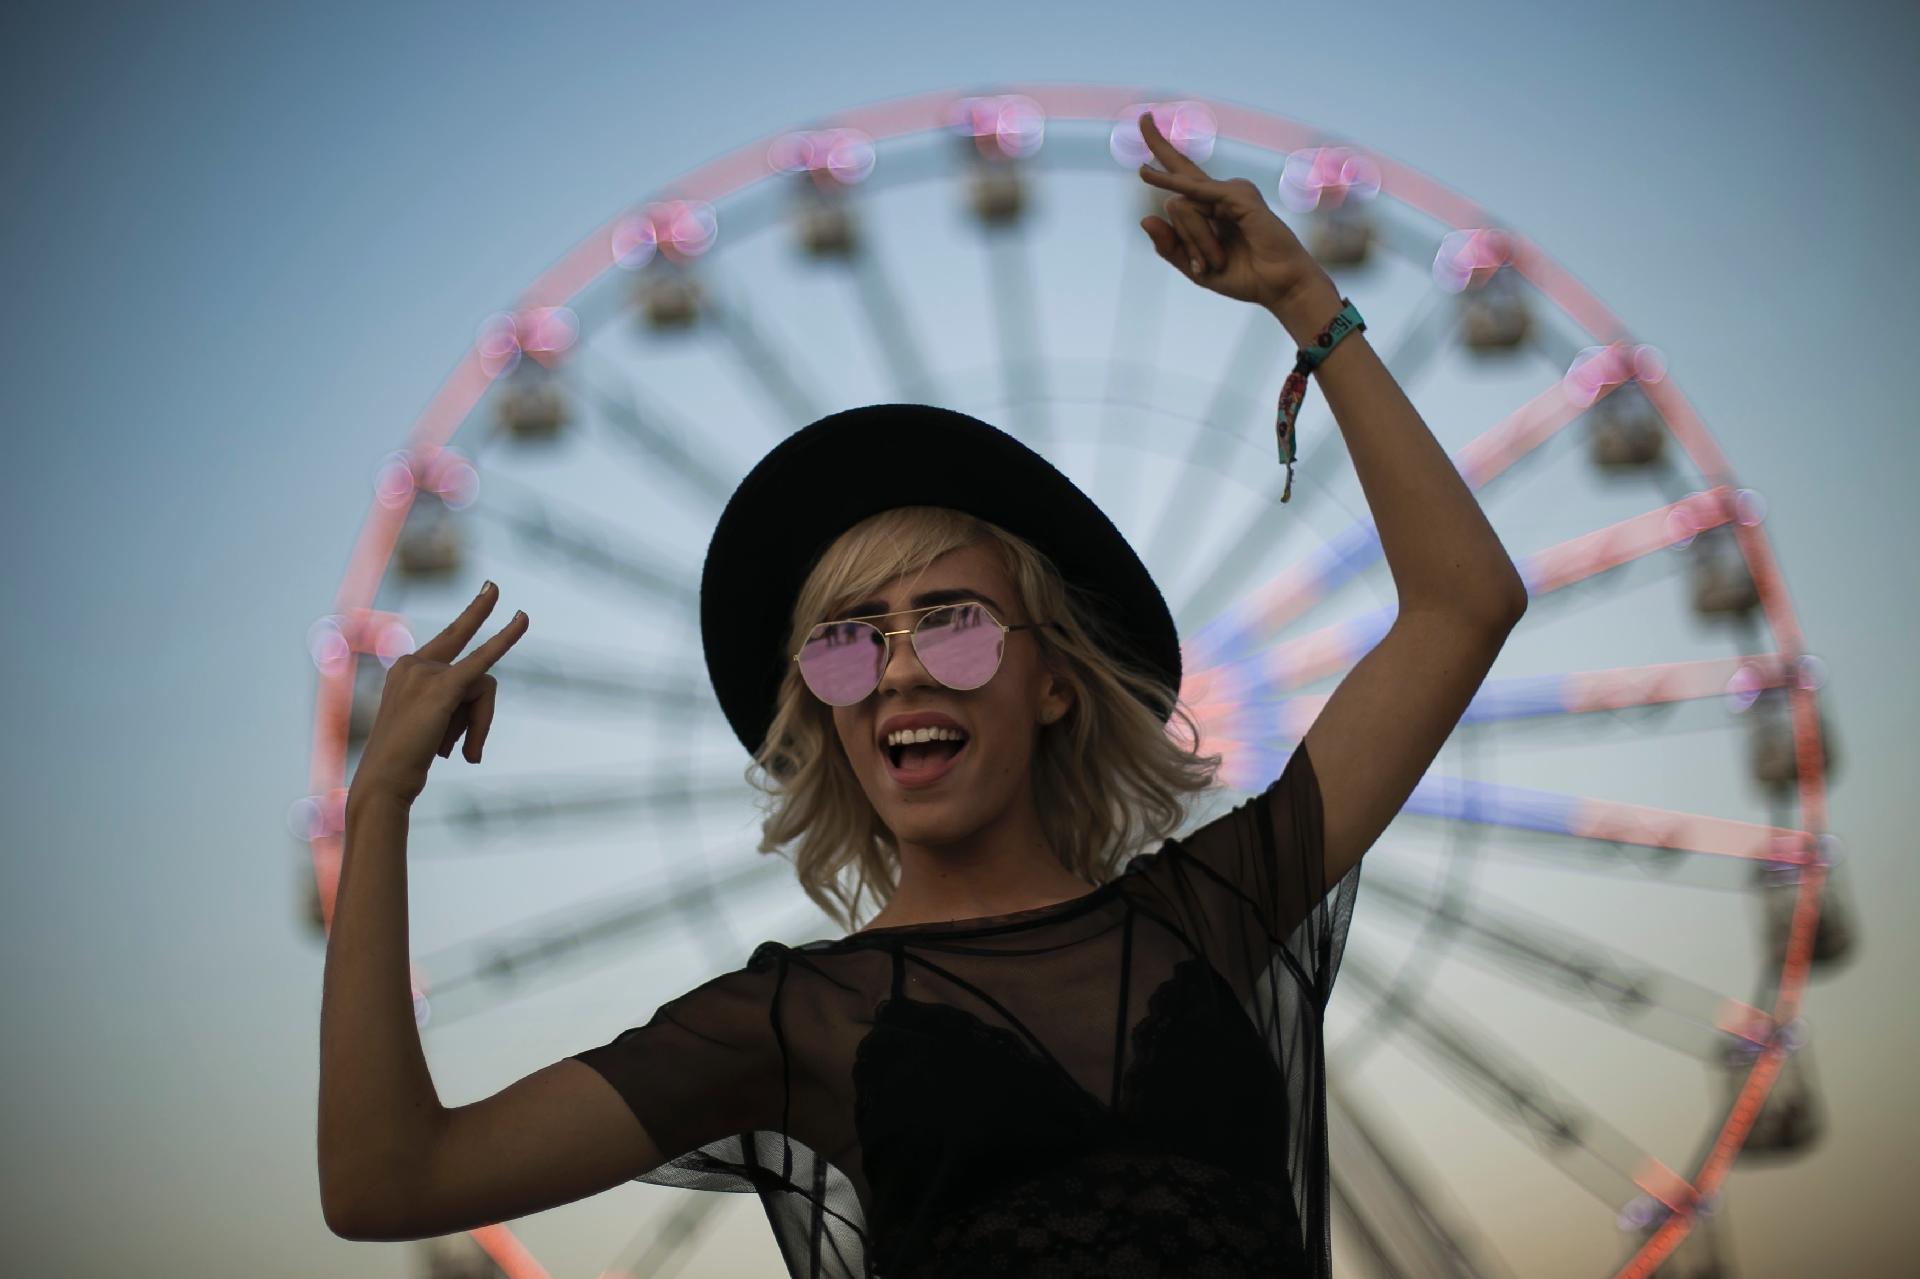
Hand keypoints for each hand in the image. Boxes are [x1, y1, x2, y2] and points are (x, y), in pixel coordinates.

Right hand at [349, 582, 528, 808]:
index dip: (469, 620)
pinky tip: (521, 620)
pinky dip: (505, 638)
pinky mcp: (441, 688)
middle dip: (479, 616)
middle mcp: (412, 663)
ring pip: (483, 688)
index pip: (450, 647)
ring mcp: (425, 672)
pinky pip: (483, 662)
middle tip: (494, 585)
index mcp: (406, 669)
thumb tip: (483, 698)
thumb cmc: (405, 761)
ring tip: (465, 753)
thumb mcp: (432, 726)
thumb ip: (456, 705)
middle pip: (472, 668)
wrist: (384, 781)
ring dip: (481, 726)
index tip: (487, 594)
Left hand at [1134, 111, 1327, 310]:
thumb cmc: (1244, 276)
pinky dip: (1193, 222)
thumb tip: (1144, 218)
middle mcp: (1219, 193)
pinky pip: (1197, 202)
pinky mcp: (1239, 195)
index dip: (1161, 147)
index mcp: (1210, 206)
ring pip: (1180, 208)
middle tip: (1145, 119)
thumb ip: (1169, 247)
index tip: (1146, 118)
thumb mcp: (1195, 268)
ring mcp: (1231, 191)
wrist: (1279, 285)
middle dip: (1161, 155)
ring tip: (1219, 261)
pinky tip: (1153, 179)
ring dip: (1194, 243)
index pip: (1181, 171)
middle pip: (1178, 177)